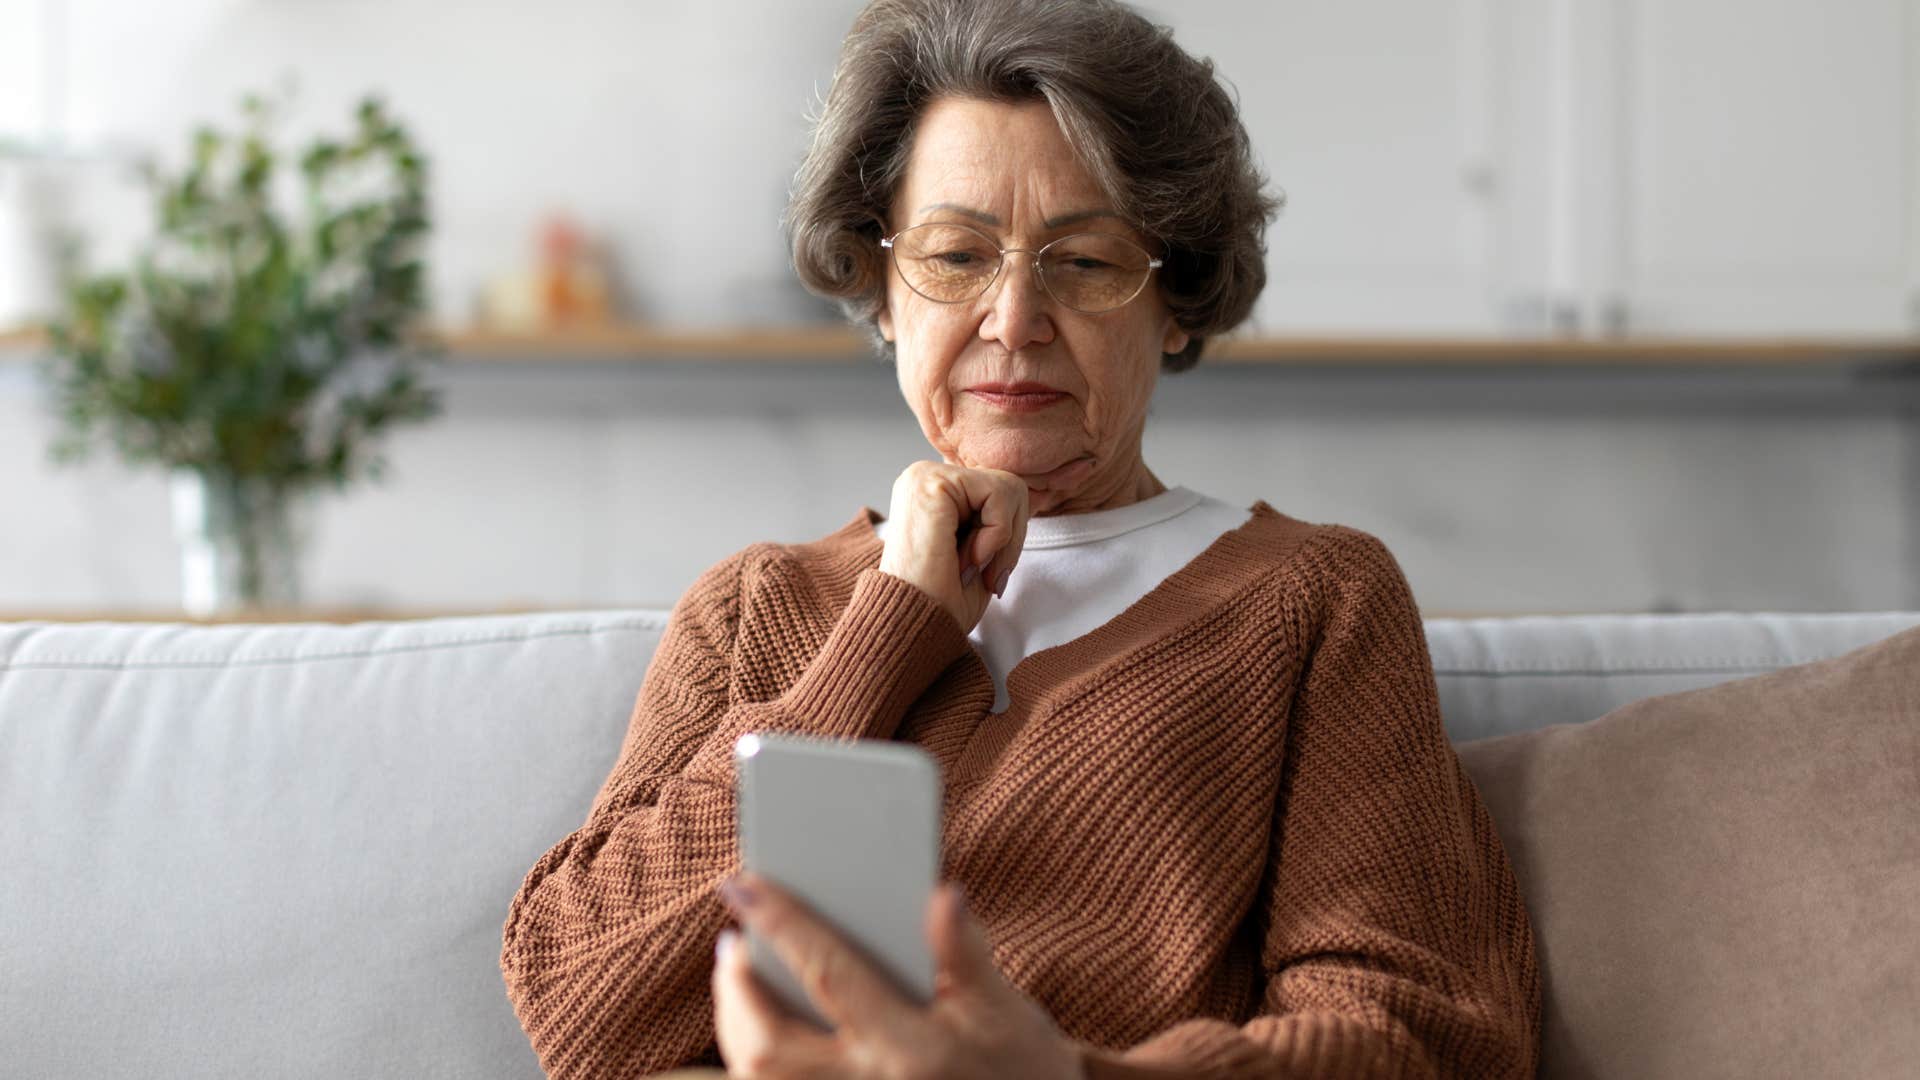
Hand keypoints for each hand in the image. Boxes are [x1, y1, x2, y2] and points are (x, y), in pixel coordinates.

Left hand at [712, 873, 1084, 1079]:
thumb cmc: (1025, 1076)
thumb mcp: (1010, 1013)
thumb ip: (968, 952)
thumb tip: (941, 892)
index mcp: (913, 1051)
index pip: (830, 975)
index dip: (781, 923)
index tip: (741, 881)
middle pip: (769, 1047)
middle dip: (737, 991)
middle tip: (732, 942)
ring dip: (738, 1028)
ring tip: (740, 978)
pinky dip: (759, 1064)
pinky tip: (763, 1029)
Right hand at [877, 460, 1033, 633]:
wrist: (914, 630)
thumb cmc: (943, 604)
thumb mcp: (980, 552)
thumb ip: (996, 519)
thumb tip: (1021, 496)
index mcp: (933, 492)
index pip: (1001, 494)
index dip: (1008, 538)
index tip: (985, 575)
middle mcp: (924, 477)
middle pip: (1010, 486)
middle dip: (1010, 539)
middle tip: (981, 574)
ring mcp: (924, 476)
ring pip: (1009, 488)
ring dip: (1001, 540)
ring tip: (968, 565)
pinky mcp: (932, 483)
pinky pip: (999, 494)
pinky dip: (997, 535)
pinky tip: (966, 557)